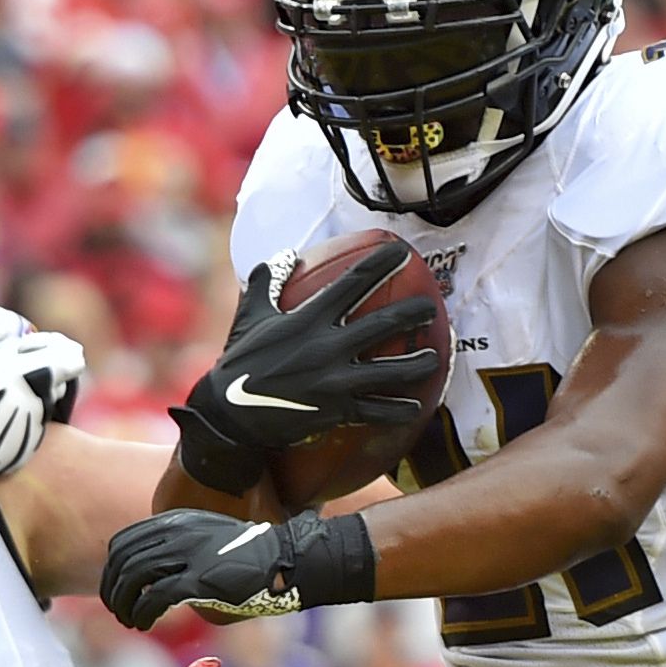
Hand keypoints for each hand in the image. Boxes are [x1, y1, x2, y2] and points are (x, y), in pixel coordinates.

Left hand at [98, 506, 375, 629]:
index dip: (114, 568)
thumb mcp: (211, 539)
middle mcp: (177, 535)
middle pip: (123, 560)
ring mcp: (187, 556)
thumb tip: (160, 576)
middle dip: (113, 588)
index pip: (125, 541)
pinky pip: (154, 597)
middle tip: (117, 610)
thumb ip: (183, 550)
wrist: (287, 560)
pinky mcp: (198, 580)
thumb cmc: (254, 555)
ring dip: (123, 604)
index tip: (117, 588)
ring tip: (129, 621)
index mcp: (178, 522)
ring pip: (133, 578)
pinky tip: (143, 624)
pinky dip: (142, 613)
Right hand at [168, 236, 440, 493]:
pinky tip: (417, 407)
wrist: (230, 414)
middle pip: (382, 325)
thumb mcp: (250, 315)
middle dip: (413, 314)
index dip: (381, 264)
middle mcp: (327, 347)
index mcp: (308, 319)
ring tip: (435, 357)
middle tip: (432, 307)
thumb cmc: (241, 361)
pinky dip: (399, 410)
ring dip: (418, 365)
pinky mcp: (336, 411)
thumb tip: (282, 256)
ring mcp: (334, 381)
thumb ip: (267, 282)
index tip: (402, 252)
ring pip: (389, 373)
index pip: (353, 282)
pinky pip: (376, 411)